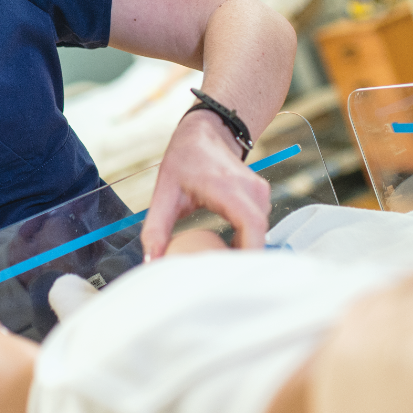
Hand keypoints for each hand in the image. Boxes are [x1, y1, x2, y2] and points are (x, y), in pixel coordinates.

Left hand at [141, 109, 270, 259]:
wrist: (205, 133)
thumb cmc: (184, 159)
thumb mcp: (164, 193)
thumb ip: (156, 229)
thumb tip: (151, 261)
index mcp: (227, 187)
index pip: (251, 224)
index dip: (248, 252)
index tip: (231, 273)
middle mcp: (251, 189)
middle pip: (259, 234)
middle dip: (243, 259)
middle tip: (220, 279)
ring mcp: (260, 191)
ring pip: (260, 232)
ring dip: (244, 251)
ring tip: (221, 267)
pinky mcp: (261, 196)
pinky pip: (258, 226)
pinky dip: (246, 241)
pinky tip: (227, 251)